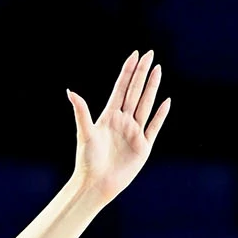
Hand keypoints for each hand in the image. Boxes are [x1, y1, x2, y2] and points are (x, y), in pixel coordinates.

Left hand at [68, 50, 169, 203]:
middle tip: (149, 53)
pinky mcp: (143, 147)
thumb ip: (81, 111)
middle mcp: (123, 121)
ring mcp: (134, 132)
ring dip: (152, 87)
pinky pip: (154, 127)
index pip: (121, 88)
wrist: (96, 184)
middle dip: (142, 72)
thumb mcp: (85, 133)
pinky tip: (166, 101)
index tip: (135, 54)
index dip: (128, 71)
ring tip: (158, 69)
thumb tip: (70, 91)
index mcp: (109, 116)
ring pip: (145, 104)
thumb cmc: (87, 161)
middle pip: (135, 91)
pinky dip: (160, 115)